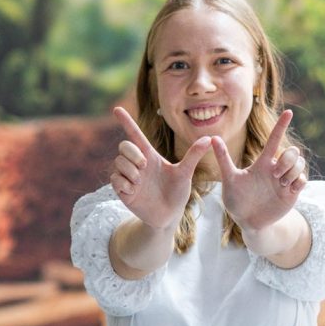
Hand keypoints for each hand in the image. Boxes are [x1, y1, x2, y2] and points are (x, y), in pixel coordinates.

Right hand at [110, 106, 211, 230]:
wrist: (168, 216)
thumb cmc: (177, 194)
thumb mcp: (185, 173)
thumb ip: (194, 155)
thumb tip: (209, 138)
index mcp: (150, 156)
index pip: (136, 135)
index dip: (127, 122)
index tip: (117, 109)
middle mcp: (138, 164)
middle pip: (124, 146)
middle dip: (132, 154)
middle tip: (145, 166)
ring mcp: (129, 176)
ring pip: (118, 162)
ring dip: (130, 171)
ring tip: (141, 182)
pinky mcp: (123, 189)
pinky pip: (115, 179)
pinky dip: (125, 183)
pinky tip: (135, 191)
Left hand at [210, 109, 307, 233]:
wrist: (247, 221)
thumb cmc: (236, 200)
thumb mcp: (230, 179)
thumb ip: (223, 158)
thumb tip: (213, 138)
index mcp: (262, 163)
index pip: (274, 139)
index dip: (281, 126)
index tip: (288, 112)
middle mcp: (276, 169)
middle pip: (292, 151)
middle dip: (287, 159)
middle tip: (275, 173)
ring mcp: (285, 181)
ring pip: (300, 163)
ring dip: (292, 171)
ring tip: (280, 182)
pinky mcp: (292, 193)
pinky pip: (303, 180)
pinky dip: (298, 181)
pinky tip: (288, 188)